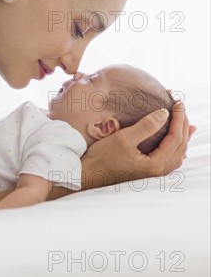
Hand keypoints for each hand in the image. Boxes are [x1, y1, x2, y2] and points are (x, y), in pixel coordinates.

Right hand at [80, 102, 196, 187]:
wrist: (88, 174)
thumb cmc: (103, 157)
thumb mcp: (124, 138)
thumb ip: (146, 126)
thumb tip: (164, 113)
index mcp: (155, 163)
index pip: (176, 137)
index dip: (179, 118)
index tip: (178, 103)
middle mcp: (158, 171)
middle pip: (180, 145)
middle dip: (183, 125)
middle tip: (181, 108)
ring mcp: (153, 173)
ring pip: (177, 154)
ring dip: (183, 137)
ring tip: (188, 125)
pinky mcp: (147, 172)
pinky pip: (170, 160)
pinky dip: (176, 148)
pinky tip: (175, 145)